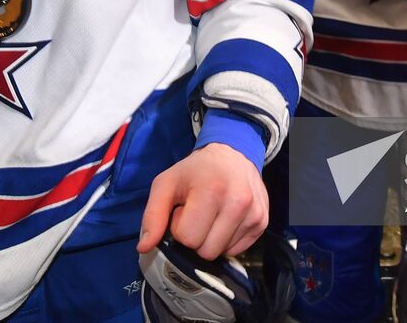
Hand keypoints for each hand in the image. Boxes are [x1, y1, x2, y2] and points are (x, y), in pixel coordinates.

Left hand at [137, 143, 267, 260]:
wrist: (233, 154)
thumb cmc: (195, 171)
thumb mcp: (166, 183)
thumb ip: (152, 215)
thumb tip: (144, 247)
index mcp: (211, 191)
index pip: (188, 238)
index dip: (180, 227)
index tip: (184, 209)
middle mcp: (238, 203)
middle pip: (206, 251)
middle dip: (196, 237)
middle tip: (197, 214)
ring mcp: (254, 213)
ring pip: (222, 253)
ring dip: (211, 239)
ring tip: (211, 215)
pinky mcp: (263, 222)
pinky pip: (237, 250)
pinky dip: (226, 240)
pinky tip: (224, 219)